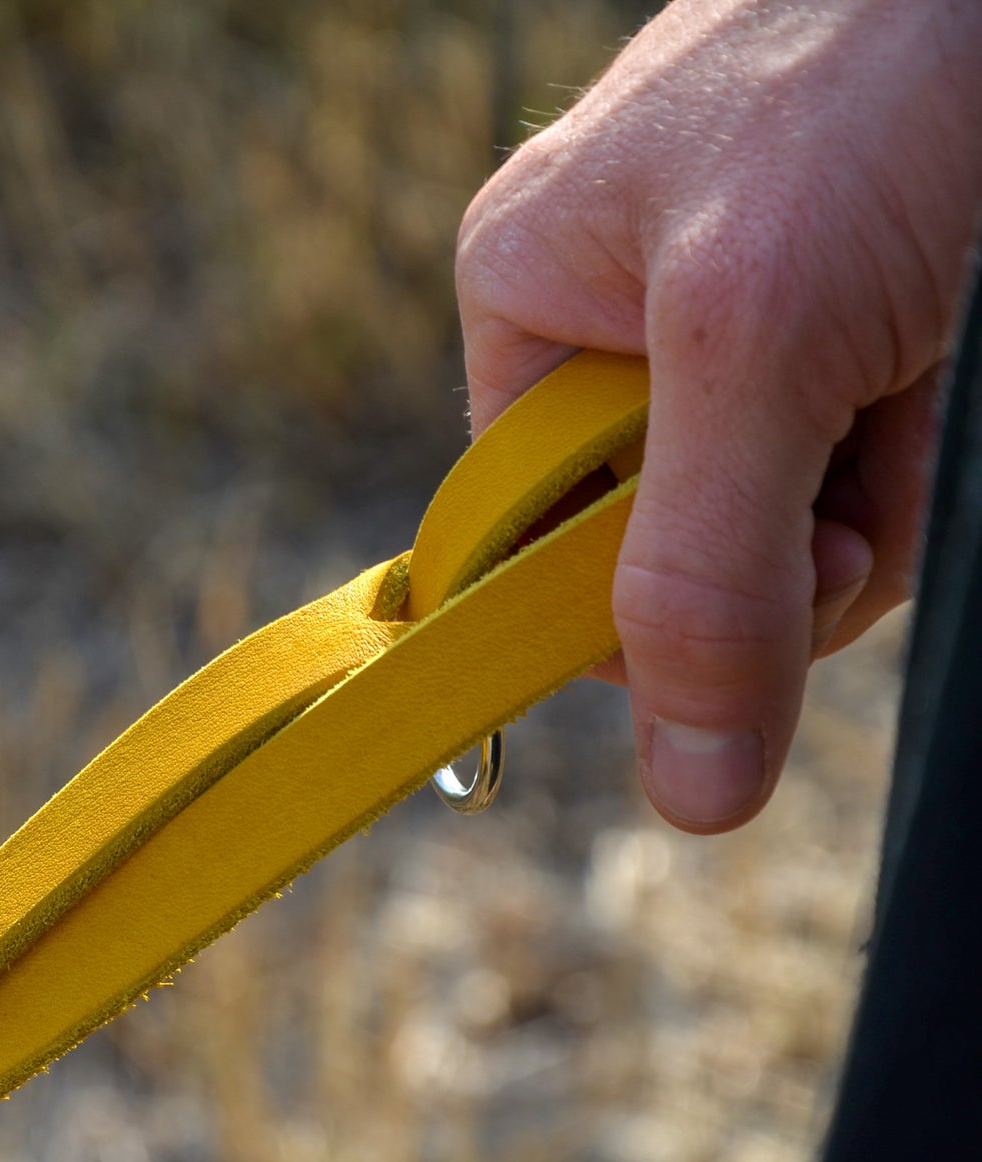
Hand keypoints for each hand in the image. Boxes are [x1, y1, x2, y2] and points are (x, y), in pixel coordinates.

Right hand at [458, 0, 981, 832]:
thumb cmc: (873, 62)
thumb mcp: (758, 341)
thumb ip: (704, 572)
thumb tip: (687, 790)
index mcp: (534, 306)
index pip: (528, 540)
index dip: (615, 611)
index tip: (715, 630)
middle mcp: (620, 326)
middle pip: (661, 547)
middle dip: (767, 556)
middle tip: (840, 483)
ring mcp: (738, 330)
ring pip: (769, 524)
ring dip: (856, 514)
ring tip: (905, 391)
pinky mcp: (844, 326)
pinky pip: (852, 472)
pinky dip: (904, 469)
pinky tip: (931, 384)